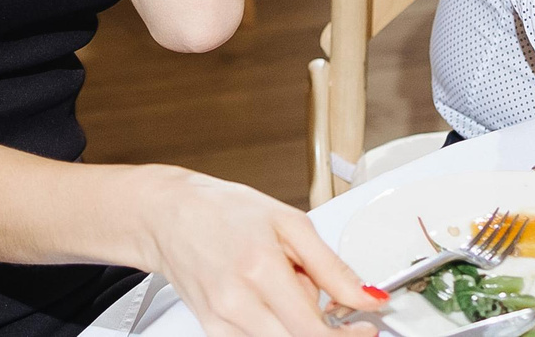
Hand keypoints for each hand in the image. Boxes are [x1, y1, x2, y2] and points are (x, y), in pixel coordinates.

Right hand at [135, 167, 382, 336]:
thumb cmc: (221, 210)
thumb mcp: (287, 222)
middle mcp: (237, 302)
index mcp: (259, 268)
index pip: (315, 330)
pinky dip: (273, 324)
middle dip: (322, 325)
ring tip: (283, 286)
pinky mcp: (213, 330)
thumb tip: (367, 298)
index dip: (348, 335)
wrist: (167, 215)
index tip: (364, 327)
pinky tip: (264, 296)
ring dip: (295, 323)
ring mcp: (222, 321)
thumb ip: (332, 266)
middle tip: (319, 295)